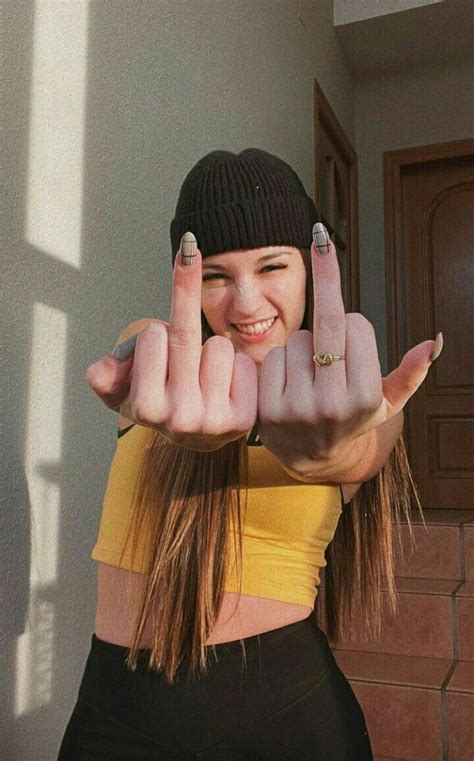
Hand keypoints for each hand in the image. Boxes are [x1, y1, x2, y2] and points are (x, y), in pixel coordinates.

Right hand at [85, 239, 257, 451]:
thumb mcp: (124, 390)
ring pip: (219, 346)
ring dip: (212, 351)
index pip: (152, 336)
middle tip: (190, 248)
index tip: (155, 336)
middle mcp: (178, 419)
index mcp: (146, 408)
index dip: (154, 333)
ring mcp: (213, 421)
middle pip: (184, 335)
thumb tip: (99, 370)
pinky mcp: (243, 419)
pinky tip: (227, 387)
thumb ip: (105, 376)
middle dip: (186, 293)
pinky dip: (237, 367)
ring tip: (204, 376)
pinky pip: (243, 363)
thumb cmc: (162, 399)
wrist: (202, 437)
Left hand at [257, 224, 442, 466]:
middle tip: (320, 234)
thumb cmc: (352, 419)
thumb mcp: (387, 404)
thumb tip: (435, 342)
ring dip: (304, 344)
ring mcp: (296, 407)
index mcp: (365, 397)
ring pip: (298, 339)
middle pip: (328, 323)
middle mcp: (332, 404)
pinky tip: (289, 380)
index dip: (355, 324)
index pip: (357, 326)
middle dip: (326, 276)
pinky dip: (282, 359)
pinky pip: (274, 355)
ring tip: (310, 373)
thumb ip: (410, 374)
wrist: (310, 458)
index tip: (353, 335)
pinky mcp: (267, 408)